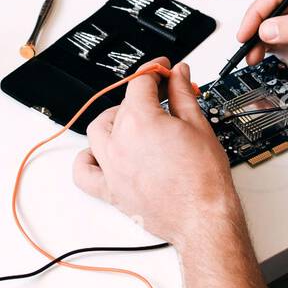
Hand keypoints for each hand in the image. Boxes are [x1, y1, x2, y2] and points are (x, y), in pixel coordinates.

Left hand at [73, 58, 239, 249]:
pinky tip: (101, 153)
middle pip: (122, 105)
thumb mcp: (198, 125)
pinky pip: (83, 172)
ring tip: (135, 120)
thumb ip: (183, 95)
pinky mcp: (111, 190)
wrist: (204, 218)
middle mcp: (119, 142)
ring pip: (97, 131)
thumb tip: (178, 75)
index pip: (141, 82)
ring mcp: (112, 167)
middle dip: (143, 96)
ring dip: (113, 119)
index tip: (164, 70)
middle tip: (164, 96)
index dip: (155, 70)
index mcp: (140, 121)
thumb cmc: (204, 180)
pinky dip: (87, 159)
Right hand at [236, 0, 287, 78]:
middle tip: (246, 47)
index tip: (245, 32)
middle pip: (273, 8)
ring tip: (253, 54)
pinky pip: (287, 32)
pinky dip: (275, 42)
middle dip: (256, 28)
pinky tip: (267, 52)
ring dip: (264, 37)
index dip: (256, 14)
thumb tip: (270, 27)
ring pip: (277, 21)